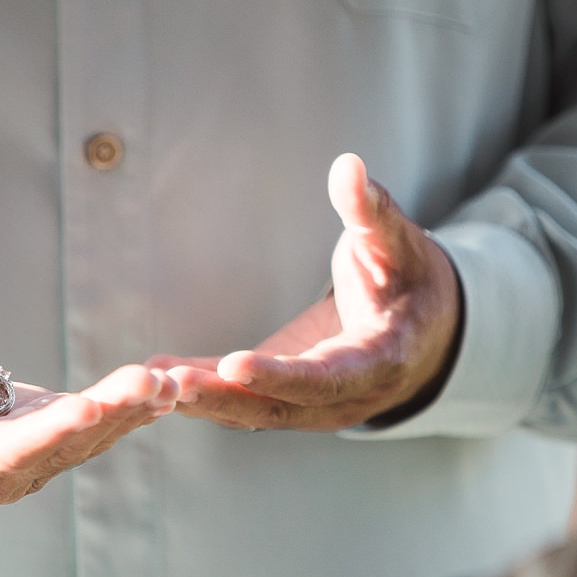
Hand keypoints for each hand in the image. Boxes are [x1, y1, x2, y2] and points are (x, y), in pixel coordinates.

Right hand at [0, 345, 178, 508]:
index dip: (46, 433)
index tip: (86, 407)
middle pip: (59, 448)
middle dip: (110, 418)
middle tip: (155, 384)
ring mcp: (22, 462)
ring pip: (85, 440)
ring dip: (132, 412)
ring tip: (176, 378)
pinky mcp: (43, 441)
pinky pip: (93, 426)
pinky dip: (130, 405)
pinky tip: (171, 380)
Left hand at [155, 153, 461, 431]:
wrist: (424, 329)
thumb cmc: (409, 278)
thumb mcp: (397, 242)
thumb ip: (371, 210)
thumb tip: (349, 165)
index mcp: (380, 361)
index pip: (327, 377)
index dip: (281, 374)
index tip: (234, 364)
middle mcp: (346, 397)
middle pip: (281, 405)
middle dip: (225, 397)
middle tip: (173, 385)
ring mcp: (316, 407)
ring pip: (256, 412)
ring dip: (205, 400)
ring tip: (151, 382)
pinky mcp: (289, 399)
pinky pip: (243, 401)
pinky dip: (204, 390)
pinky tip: (158, 372)